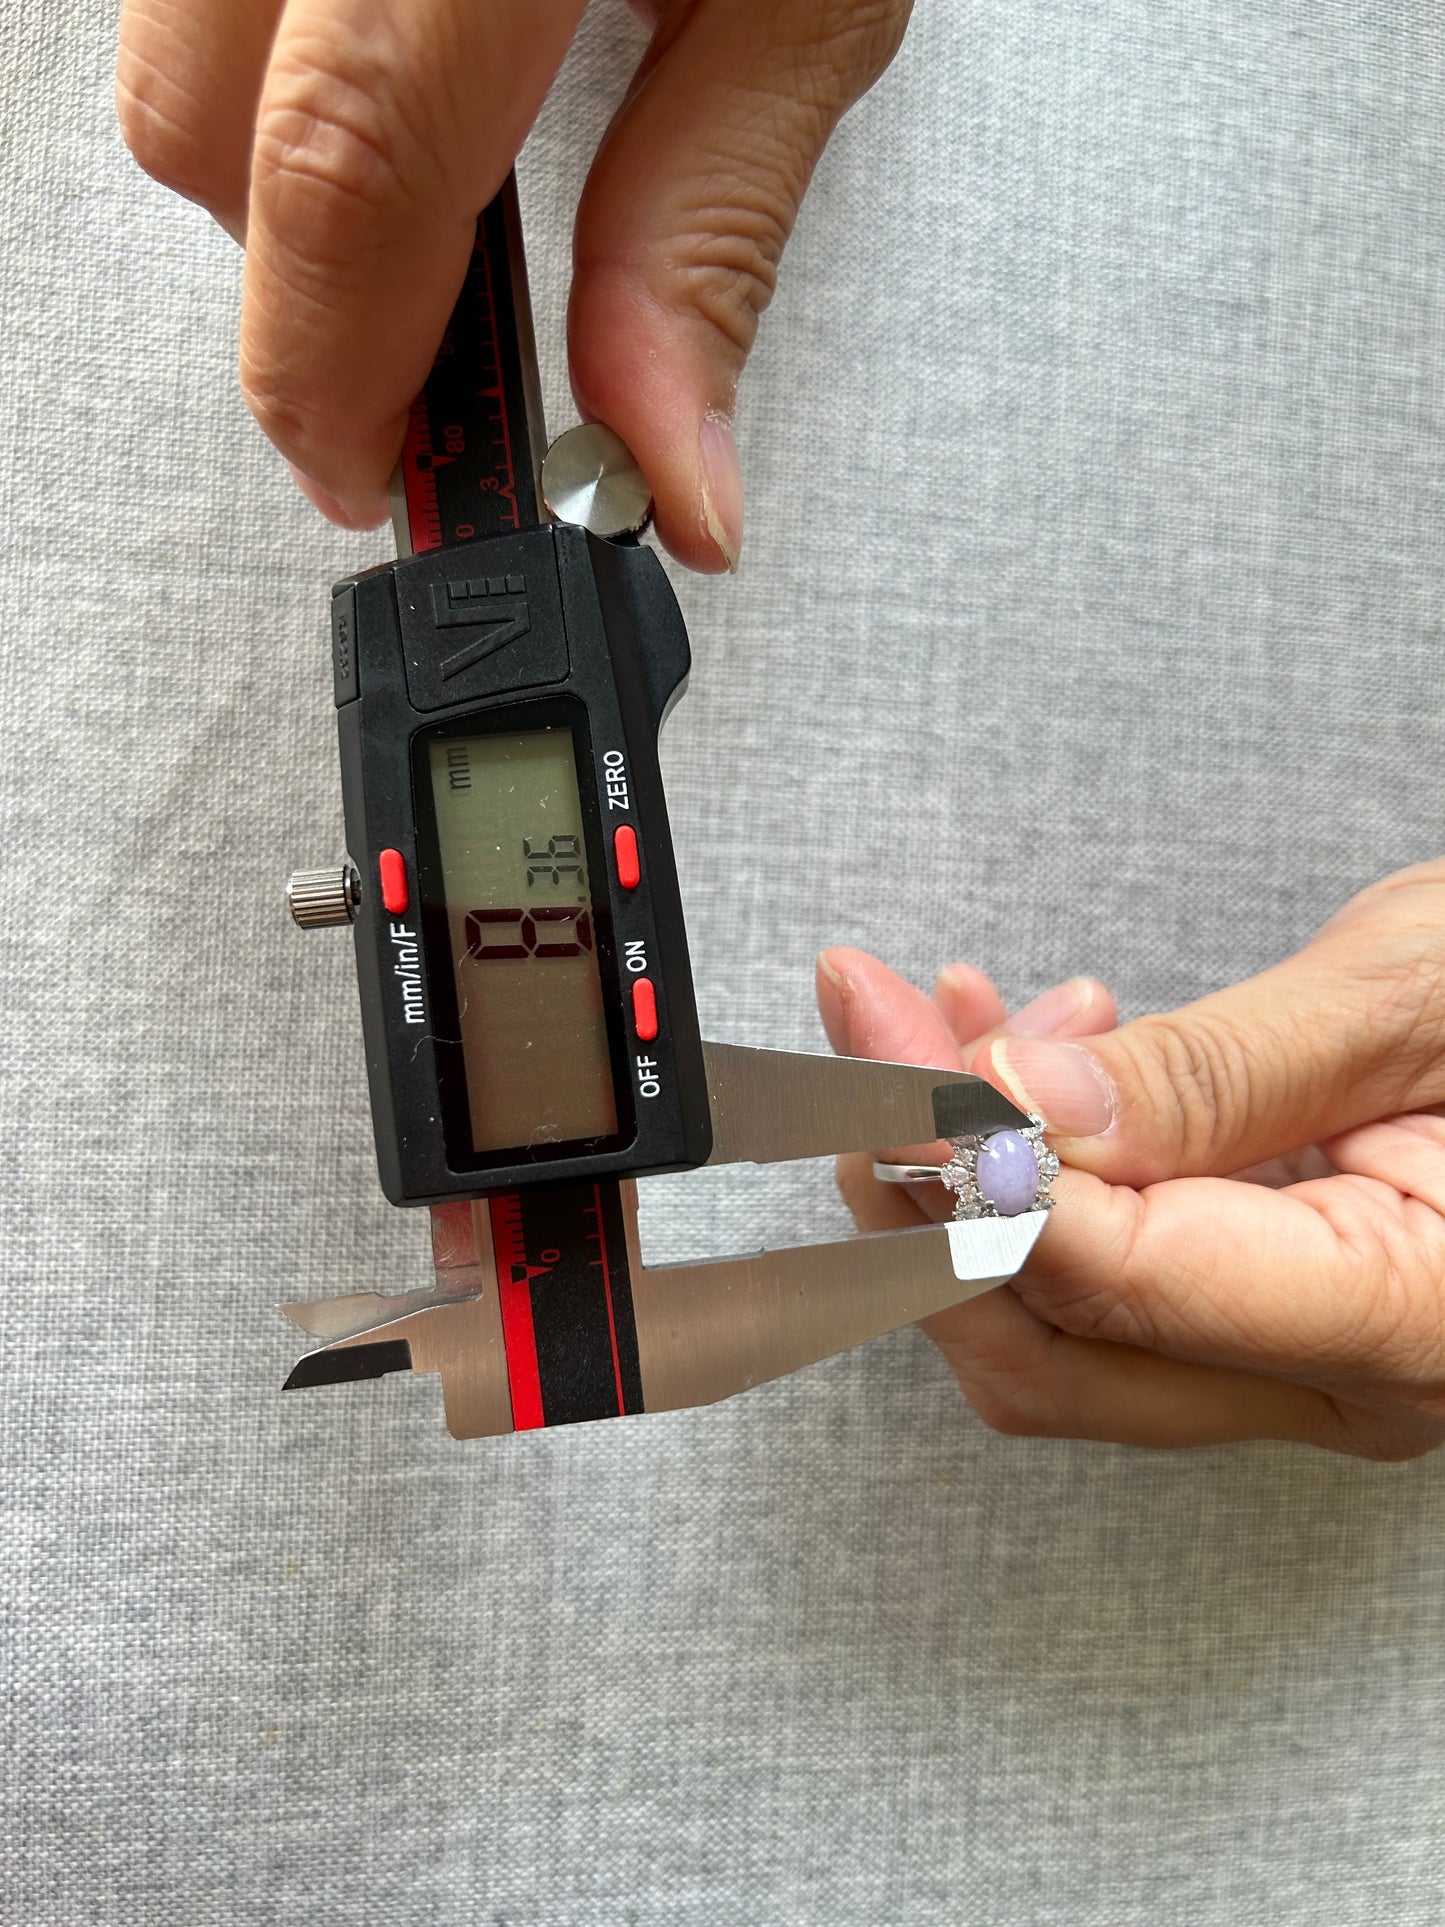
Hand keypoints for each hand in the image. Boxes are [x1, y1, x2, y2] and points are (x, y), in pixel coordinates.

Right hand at [115, 0, 910, 564]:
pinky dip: (269, 55)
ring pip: (164, 45)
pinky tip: (388, 51)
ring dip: (278, 169)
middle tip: (422, 351)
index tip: (381, 472)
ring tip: (432, 167)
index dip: (339, 369)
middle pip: (208, 124)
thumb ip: (712, 239)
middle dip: (304, 294)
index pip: (350, 160)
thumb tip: (668, 476)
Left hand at [817, 858, 1444, 1459]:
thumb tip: (1023, 1103)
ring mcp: (1302, 1365)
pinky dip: (1029, 1181)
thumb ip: (1218, 1070)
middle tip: (875, 1026)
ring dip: (967, 1174)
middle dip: (929, 1184)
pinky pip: (1105, 1288)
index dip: (972, 1161)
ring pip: (1055, 1328)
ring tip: (964, 1015)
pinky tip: (1032, 1065)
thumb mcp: (1420, 995)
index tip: (886, 1043)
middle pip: (1051, 1350)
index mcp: (1412, 1319)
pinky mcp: (1272, 1319)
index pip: (1117, 1279)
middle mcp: (1346, 1382)